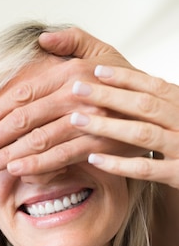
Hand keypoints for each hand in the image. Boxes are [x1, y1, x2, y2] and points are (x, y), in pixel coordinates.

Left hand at [0, 28, 133, 175]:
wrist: (155, 109)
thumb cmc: (122, 81)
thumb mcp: (100, 52)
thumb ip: (71, 41)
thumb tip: (42, 40)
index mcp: (68, 73)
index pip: (22, 95)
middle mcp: (74, 95)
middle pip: (23, 120)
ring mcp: (86, 120)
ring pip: (37, 140)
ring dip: (7, 155)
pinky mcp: (97, 143)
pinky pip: (60, 156)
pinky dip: (37, 165)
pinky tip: (16, 171)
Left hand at [69, 65, 178, 188]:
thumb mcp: (177, 119)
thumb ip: (156, 107)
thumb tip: (121, 89)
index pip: (153, 87)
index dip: (126, 77)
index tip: (97, 70)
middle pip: (144, 105)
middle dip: (108, 96)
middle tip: (77, 88)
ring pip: (142, 133)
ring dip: (107, 126)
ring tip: (77, 120)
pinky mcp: (177, 174)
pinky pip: (144, 169)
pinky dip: (118, 163)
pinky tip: (93, 158)